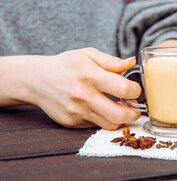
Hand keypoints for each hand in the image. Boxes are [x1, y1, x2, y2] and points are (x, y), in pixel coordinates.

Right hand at [17, 48, 140, 129]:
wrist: (36, 80)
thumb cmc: (66, 65)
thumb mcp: (87, 55)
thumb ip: (111, 61)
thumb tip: (131, 62)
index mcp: (90, 75)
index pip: (123, 89)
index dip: (135, 90)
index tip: (135, 89)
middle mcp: (83, 96)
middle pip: (119, 114)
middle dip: (134, 113)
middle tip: (135, 108)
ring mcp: (76, 112)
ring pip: (109, 125)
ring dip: (121, 119)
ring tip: (122, 109)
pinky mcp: (71, 122)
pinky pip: (95, 125)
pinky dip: (104, 119)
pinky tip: (102, 109)